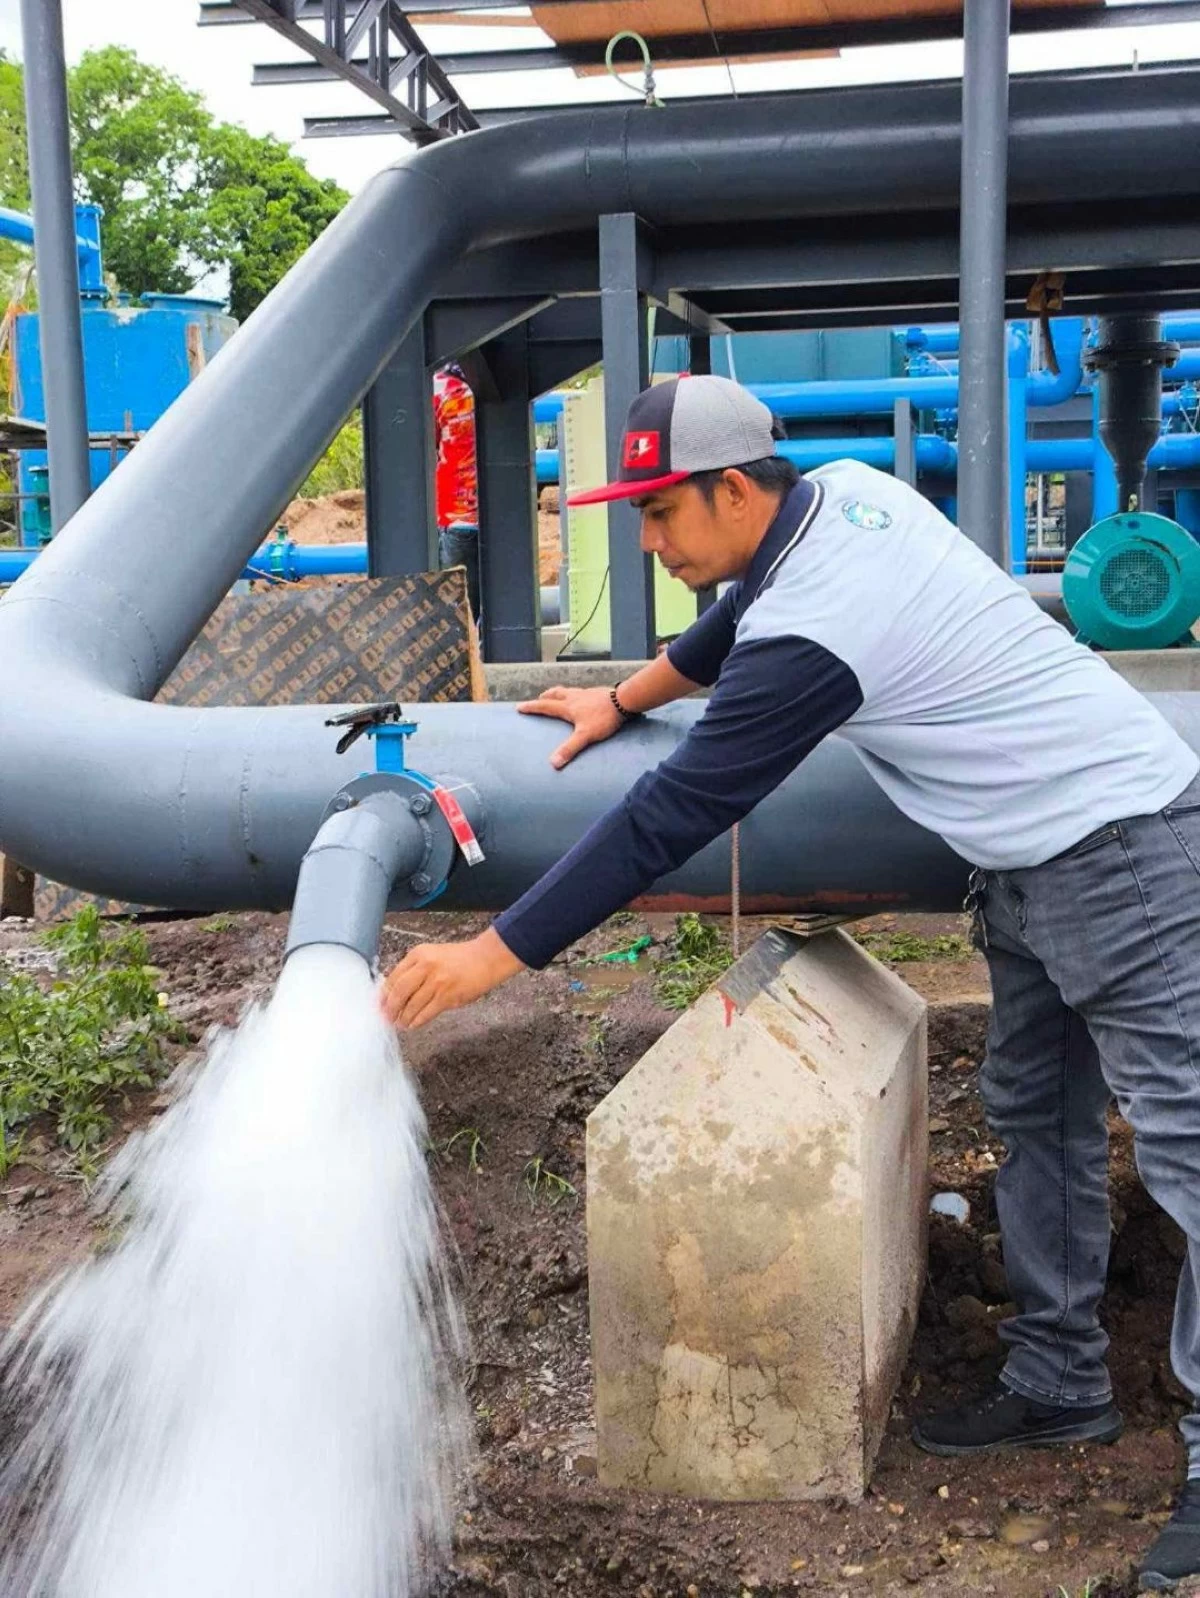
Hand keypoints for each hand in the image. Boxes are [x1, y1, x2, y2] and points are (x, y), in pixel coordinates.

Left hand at [380, 927, 523, 1029]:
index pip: (393, 977)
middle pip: (398, 992)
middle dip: (390, 1009)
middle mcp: (426, 966)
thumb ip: (414, 969)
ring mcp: (437, 982)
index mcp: (419, 954)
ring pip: (411, 1006)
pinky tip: (413, 1024)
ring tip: (400, 1023)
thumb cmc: (459, 959)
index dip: (384, 995)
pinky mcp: (448, 997)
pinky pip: (426, 1013)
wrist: (485, 959)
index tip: (380, 1005)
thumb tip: (394, 991)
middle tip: (387, 1017)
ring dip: (403, 1018)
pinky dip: (417, 1021)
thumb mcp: (432, 955)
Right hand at [516, 685, 622, 768]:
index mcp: (568, 707)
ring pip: (568, 691)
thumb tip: (553, 763)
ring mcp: (586, 694)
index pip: (545, 706)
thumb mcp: (585, 735)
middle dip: (546, 697)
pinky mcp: (597, 693)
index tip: (519, 707)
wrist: (624, 701)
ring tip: (558, 696)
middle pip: (556, 694)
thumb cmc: (604, 717)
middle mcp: (575, 697)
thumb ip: (570, 749)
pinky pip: (581, 693)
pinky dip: (575, 695)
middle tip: (539, 698)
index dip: (532, 708)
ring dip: (560, 693)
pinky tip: (582, 700)